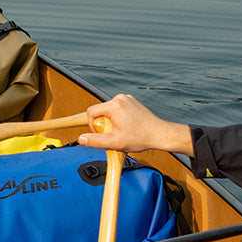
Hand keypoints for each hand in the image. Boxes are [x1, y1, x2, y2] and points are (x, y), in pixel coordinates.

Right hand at [77, 94, 193, 155]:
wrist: (159, 134)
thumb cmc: (141, 137)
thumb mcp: (115, 142)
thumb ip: (96, 141)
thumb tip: (81, 139)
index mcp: (114, 105)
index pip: (91, 112)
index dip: (93, 126)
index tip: (102, 134)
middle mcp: (120, 99)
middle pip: (100, 111)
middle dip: (104, 125)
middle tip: (115, 134)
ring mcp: (127, 99)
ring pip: (109, 111)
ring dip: (111, 122)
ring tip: (122, 131)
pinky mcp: (132, 102)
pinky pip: (118, 110)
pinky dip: (119, 119)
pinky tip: (128, 127)